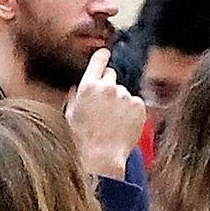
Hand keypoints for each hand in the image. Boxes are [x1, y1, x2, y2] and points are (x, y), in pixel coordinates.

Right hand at [65, 49, 147, 179]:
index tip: (105, 54)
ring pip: (123, 93)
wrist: (102, 156)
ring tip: (113, 121)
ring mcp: (125, 96)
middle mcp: (107, 87)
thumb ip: (76, 96)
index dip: (102, 57)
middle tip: (104, 105)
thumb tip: (79, 88)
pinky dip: (131, 111)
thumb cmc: (83, 139)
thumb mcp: (70, 114)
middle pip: (111, 76)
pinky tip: (122, 124)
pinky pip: (135, 103)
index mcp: (88, 86)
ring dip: (119, 102)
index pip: (99, 60)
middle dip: (108, 86)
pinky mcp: (139, 106)